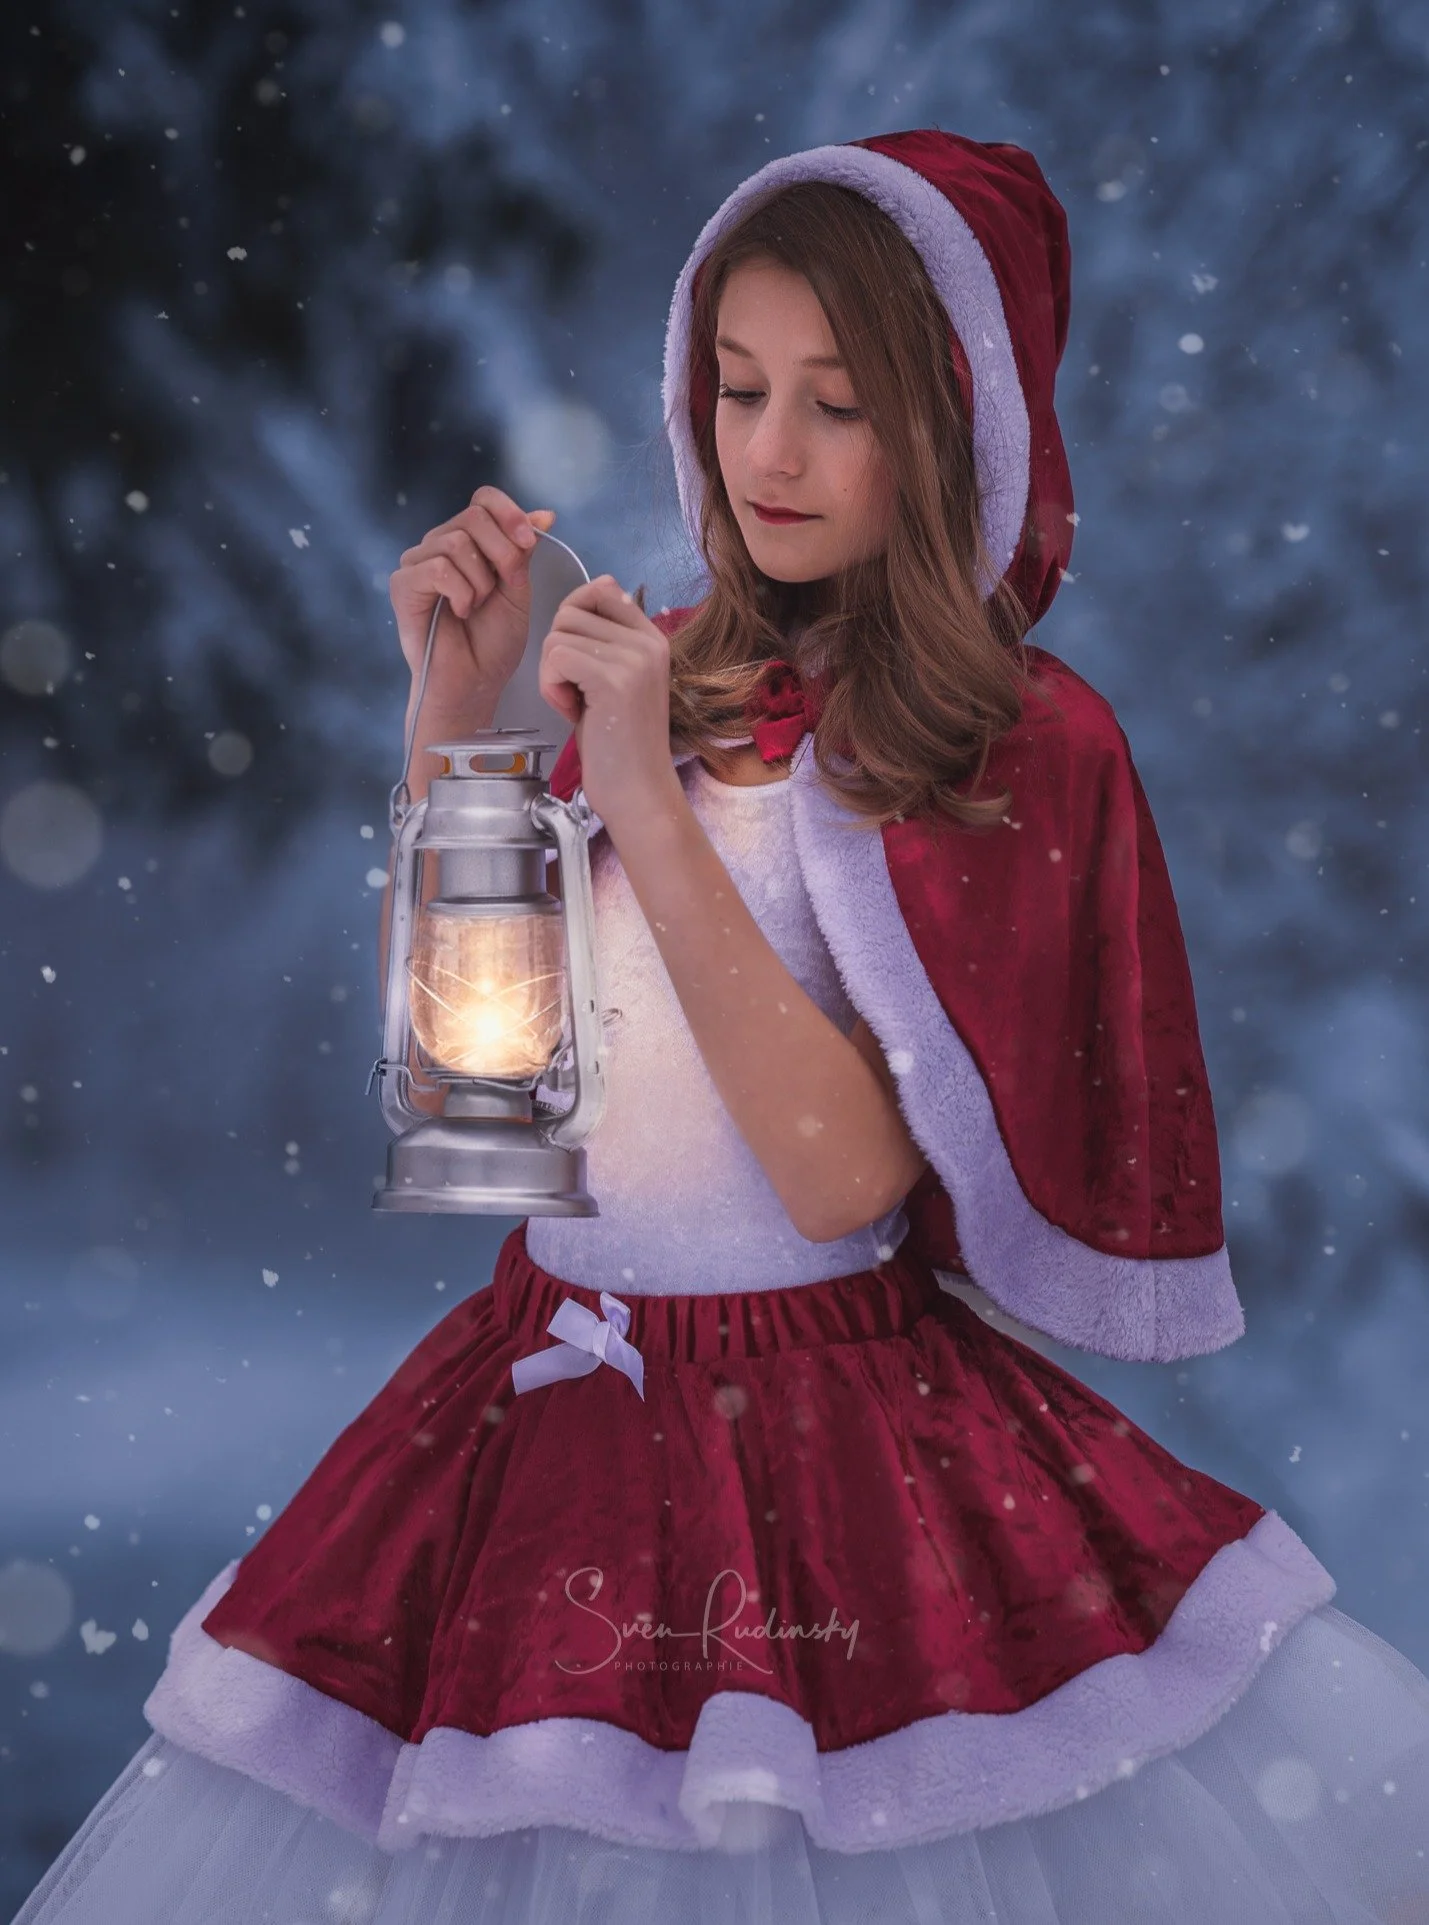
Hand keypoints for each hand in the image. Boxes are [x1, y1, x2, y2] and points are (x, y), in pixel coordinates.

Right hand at [388, 487, 556, 720]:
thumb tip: (544, 513)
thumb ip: (523, 551)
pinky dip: (460, 592)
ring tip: (477, 607)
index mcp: (468, 541)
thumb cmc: (494, 643)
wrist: (475, 682)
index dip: (510, 514)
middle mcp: (439, 545)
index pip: (484, 499)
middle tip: (508, 585)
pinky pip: (438, 568)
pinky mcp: (403, 585)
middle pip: (473, 517)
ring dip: (481, 580)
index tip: (529, 542)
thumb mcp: (518, 589)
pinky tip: (461, 613)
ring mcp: (418, 563)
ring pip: (456, 543)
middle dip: (503, 552)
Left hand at [538, 576, 679, 831]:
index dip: (572, 617)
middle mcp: (648, 642)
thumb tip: (599, 583)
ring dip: (552, 673)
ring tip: (576, 705)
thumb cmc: (619, 744)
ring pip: (558, 634)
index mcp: (653, 638)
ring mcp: (634, 659)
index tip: (576, 661)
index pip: (602, 588)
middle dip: (557, 650)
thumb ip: (604, 638)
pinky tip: (571, 711)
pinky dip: (550, 686)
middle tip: (575, 690)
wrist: (638, 792)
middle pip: (570, 611)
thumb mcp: (615, 679)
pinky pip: (555, 657)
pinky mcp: (614, 680)